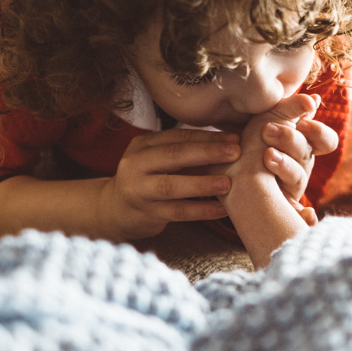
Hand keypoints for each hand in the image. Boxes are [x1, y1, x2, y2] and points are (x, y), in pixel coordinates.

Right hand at [98, 128, 240, 238]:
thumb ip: (185, 152)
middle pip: (173, 155)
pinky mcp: (147, 214)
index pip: (177, 137)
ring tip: (228, 183)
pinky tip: (222, 209)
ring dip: (202, 184)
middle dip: (207, 152)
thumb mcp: (158, 160)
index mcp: (142, 145)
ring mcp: (139, 190)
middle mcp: (136, 164)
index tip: (235, 138)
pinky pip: (178, 212)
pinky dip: (202, 210)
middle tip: (235, 152)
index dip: (207, 137)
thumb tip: (229, 143)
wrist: (116, 209)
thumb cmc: (148, 180)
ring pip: (172, 186)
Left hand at [260, 94, 338, 218]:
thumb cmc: (248, 142)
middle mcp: (299, 166)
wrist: (219, 169)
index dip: (316, 131)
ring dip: (285, 166)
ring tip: (267, 156)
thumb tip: (315, 100)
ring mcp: (290, 188)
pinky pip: (298, 215)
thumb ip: (290, 108)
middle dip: (288, 140)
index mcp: (302, 145)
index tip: (301, 121)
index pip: (325, 140)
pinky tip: (307, 216)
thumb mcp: (266, 118)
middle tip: (267, 130)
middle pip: (305, 154)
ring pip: (297, 178)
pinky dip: (305, 216)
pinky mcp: (279, 207)